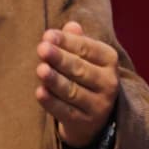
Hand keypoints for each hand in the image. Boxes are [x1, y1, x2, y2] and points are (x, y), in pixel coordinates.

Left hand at [35, 21, 118, 147]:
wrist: (93, 114)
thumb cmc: (83, 74)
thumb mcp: (84, 56)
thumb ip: (75, 41)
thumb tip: (71, 26)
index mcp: (109, 60)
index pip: (87, 48)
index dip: (67, 41)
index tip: (47, 35)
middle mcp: (109, 83)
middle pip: (80, 69)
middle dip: (60, 59)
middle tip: (42, 49)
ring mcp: (98, 105)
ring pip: (73, 91)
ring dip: (55, 80)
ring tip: (40, 69)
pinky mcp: (84, 123)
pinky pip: (66, 112)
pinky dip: (52, 103)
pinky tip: (40, 93)